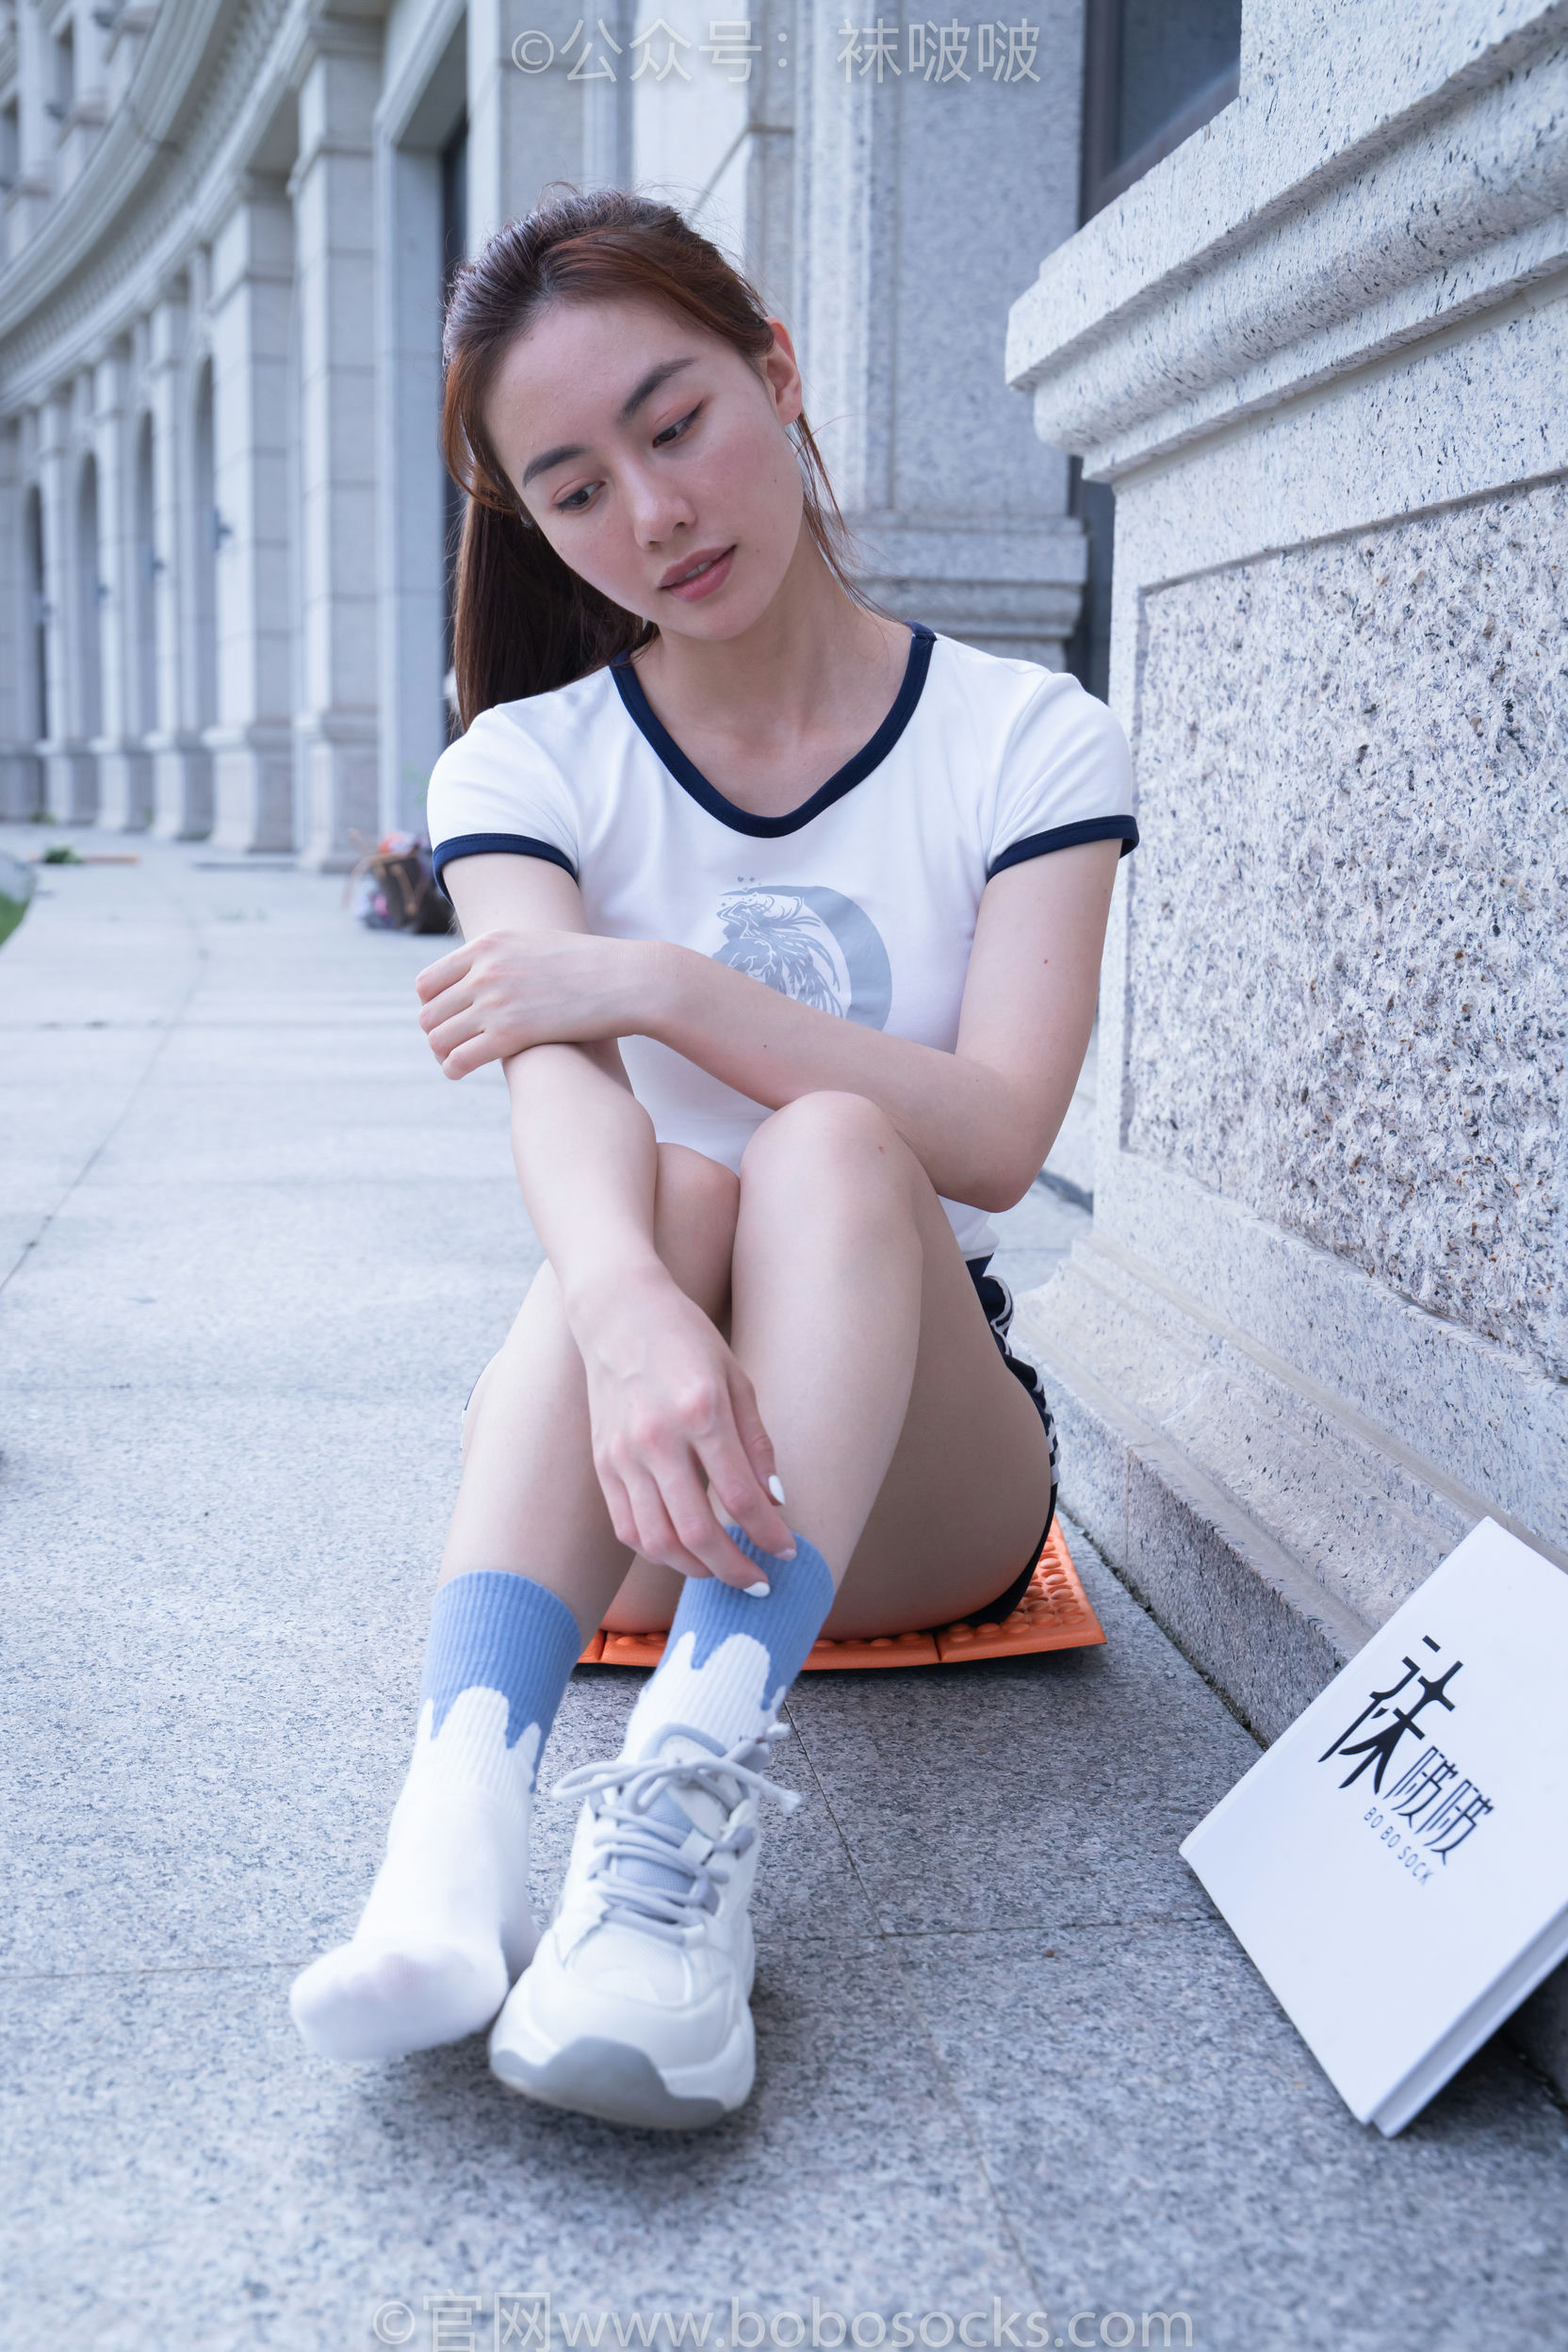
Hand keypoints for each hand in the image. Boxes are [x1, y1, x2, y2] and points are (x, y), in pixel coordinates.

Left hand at [416, 928, 639, 1077]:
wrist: (628, 981)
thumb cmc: (589, 966)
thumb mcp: (536, 944)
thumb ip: (504, 955)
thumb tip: (487, 971)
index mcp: (487, 945)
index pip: (428, 981)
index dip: (430, 1006)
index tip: (445, 1019)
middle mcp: (485, 971)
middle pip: (429, 1012)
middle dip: (435, 1033)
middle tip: (449, 1045)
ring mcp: (496, 1002)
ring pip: (438, 1037)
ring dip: (442, 1053)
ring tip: (453, 1061)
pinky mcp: (511, 1034)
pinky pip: (460, 1058)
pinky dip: (453, 1068)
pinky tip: (459, 1072)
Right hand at [571, 1268, 794, 1590]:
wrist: (618, 1312)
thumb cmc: (686, 1340)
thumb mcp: (738, 1380)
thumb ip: (757, 1445)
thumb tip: (775, 1503)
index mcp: (701, 1412)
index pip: (740, 1497)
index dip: (768, 1534)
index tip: (787, 1551)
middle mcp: (657, 1439)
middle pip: (697, 1532)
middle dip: (735, 1569)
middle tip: (759, 1582)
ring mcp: (623, 1454)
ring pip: (658, 1541)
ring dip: (696, 1569)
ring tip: (723, 1570)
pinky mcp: (602, 1463)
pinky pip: (627, 1527)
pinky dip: (658, 1551)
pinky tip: (683, 1552)